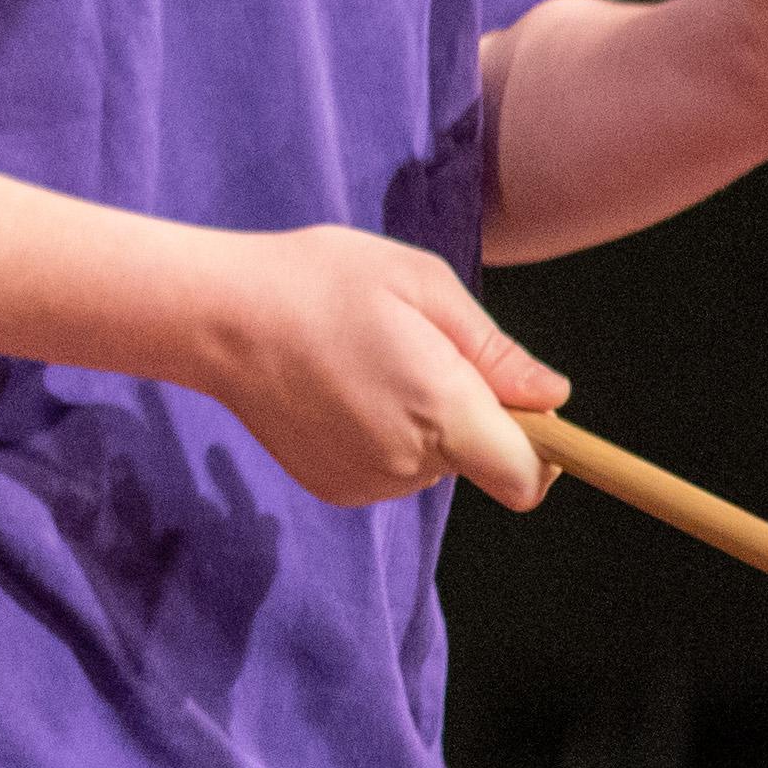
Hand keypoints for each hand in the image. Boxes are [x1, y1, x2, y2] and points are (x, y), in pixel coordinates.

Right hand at [186, 224, 564, 507]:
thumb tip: (553, 398)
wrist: (214, 315)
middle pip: (478, 461)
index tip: (526, 412)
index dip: (544, 452)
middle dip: (467, 415)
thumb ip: (494, 349)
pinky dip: (380, 436)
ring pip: (431, 463)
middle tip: (413, 349)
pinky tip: (339, 389)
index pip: (528, 477)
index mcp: (442, 411)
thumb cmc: (319, 280)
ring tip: (365, 362)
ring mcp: (366, 481)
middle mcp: (409, 462)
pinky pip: (387, 469)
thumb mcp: (418, 283)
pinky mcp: (333, 487)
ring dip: (421, 423)